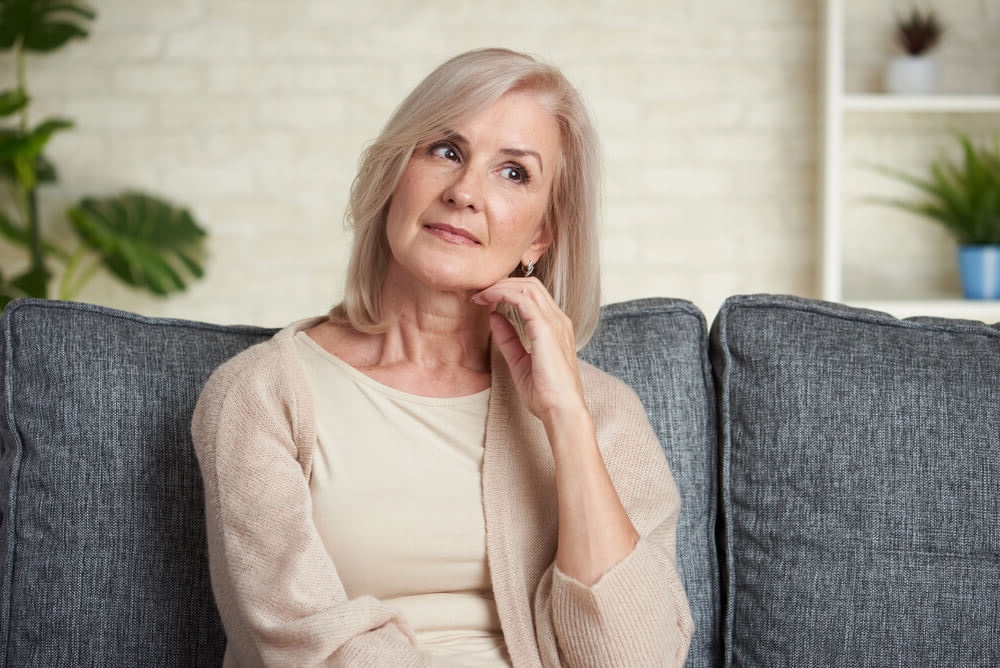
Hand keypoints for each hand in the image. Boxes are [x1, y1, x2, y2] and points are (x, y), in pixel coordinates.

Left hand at [471, 278, 586, 422]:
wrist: (561, 410)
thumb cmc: (545, 393)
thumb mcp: (519, 362)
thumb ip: (508, 338)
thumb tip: (494, 317)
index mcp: (555, 327)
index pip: (533, 294)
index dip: (508, 290)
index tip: (485, 298)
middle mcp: (558, 320)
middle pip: (531, 284)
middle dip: (503, 282)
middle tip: (480, 291)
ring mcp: (554, 322)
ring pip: (527, 287)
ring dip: (500, 286)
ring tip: (481, 294)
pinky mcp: (546, 329)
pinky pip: (523, 300)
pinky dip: (503, 294)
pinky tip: (488, 299)